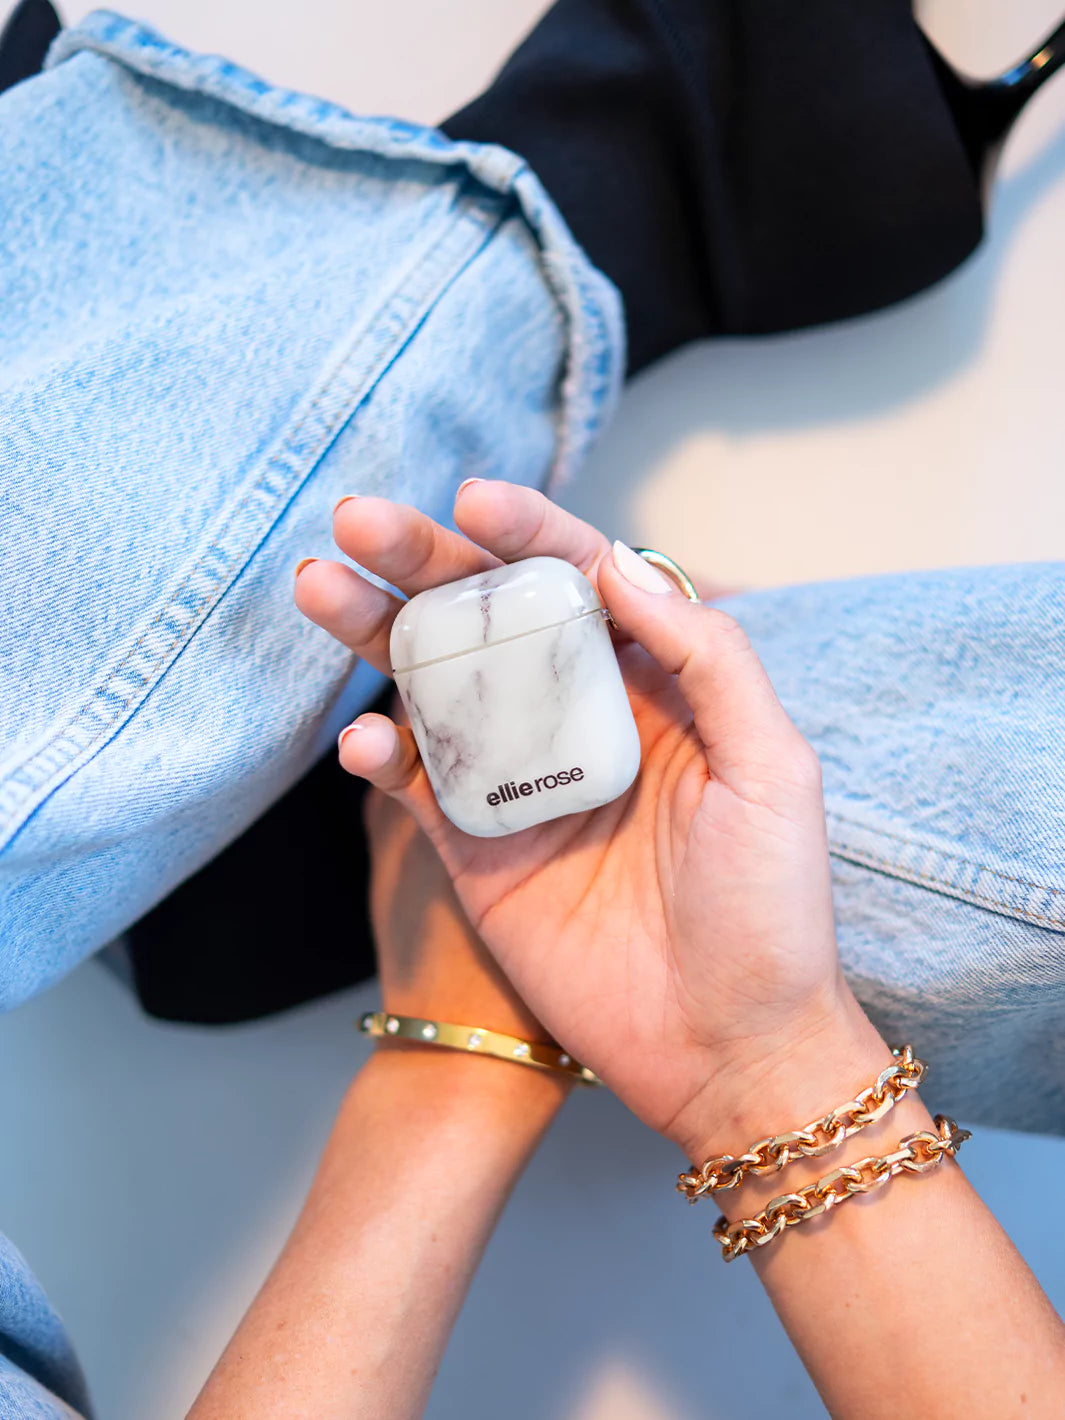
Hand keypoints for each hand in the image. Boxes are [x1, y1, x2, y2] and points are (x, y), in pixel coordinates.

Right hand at [297, 483, 865, 1158]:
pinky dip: (382, 756)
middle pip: (490, 621)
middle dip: (424, 564)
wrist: (730, 1045)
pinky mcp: (478, 850)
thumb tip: (619, 563)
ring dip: (375, 635)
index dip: (527, 535)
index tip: (474, 500)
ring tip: (320, 585)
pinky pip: (418, 787)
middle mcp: (578, 721)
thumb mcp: (771, 766)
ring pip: (437, 689)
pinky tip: (364, 737)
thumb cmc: (770, 906)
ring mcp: (522, 783)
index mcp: (650, 688)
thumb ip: (706, 655)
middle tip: (360, 518)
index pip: (579, 584)